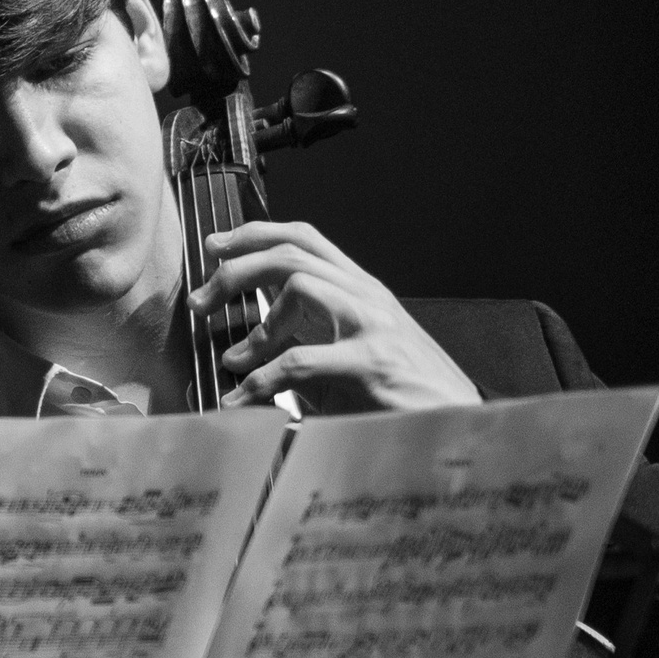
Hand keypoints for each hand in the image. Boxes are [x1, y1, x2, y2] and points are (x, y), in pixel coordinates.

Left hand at [194, 220, 481, 412]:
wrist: (458, 423)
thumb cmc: (402, 394)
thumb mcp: (348, 358)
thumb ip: (303, 342)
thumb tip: (244, 350)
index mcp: (361, 289)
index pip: (304, 237)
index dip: (254, 234)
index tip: (214, 248)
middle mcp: (367, 294)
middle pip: (292, 251)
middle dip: (235, 270)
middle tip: (200, 300)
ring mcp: (373, 323)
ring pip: (297, 285)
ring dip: (252, 323)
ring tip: (229, 358)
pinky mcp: (372, 361)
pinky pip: (300, 358)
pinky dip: (263, 380)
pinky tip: (244, 398)